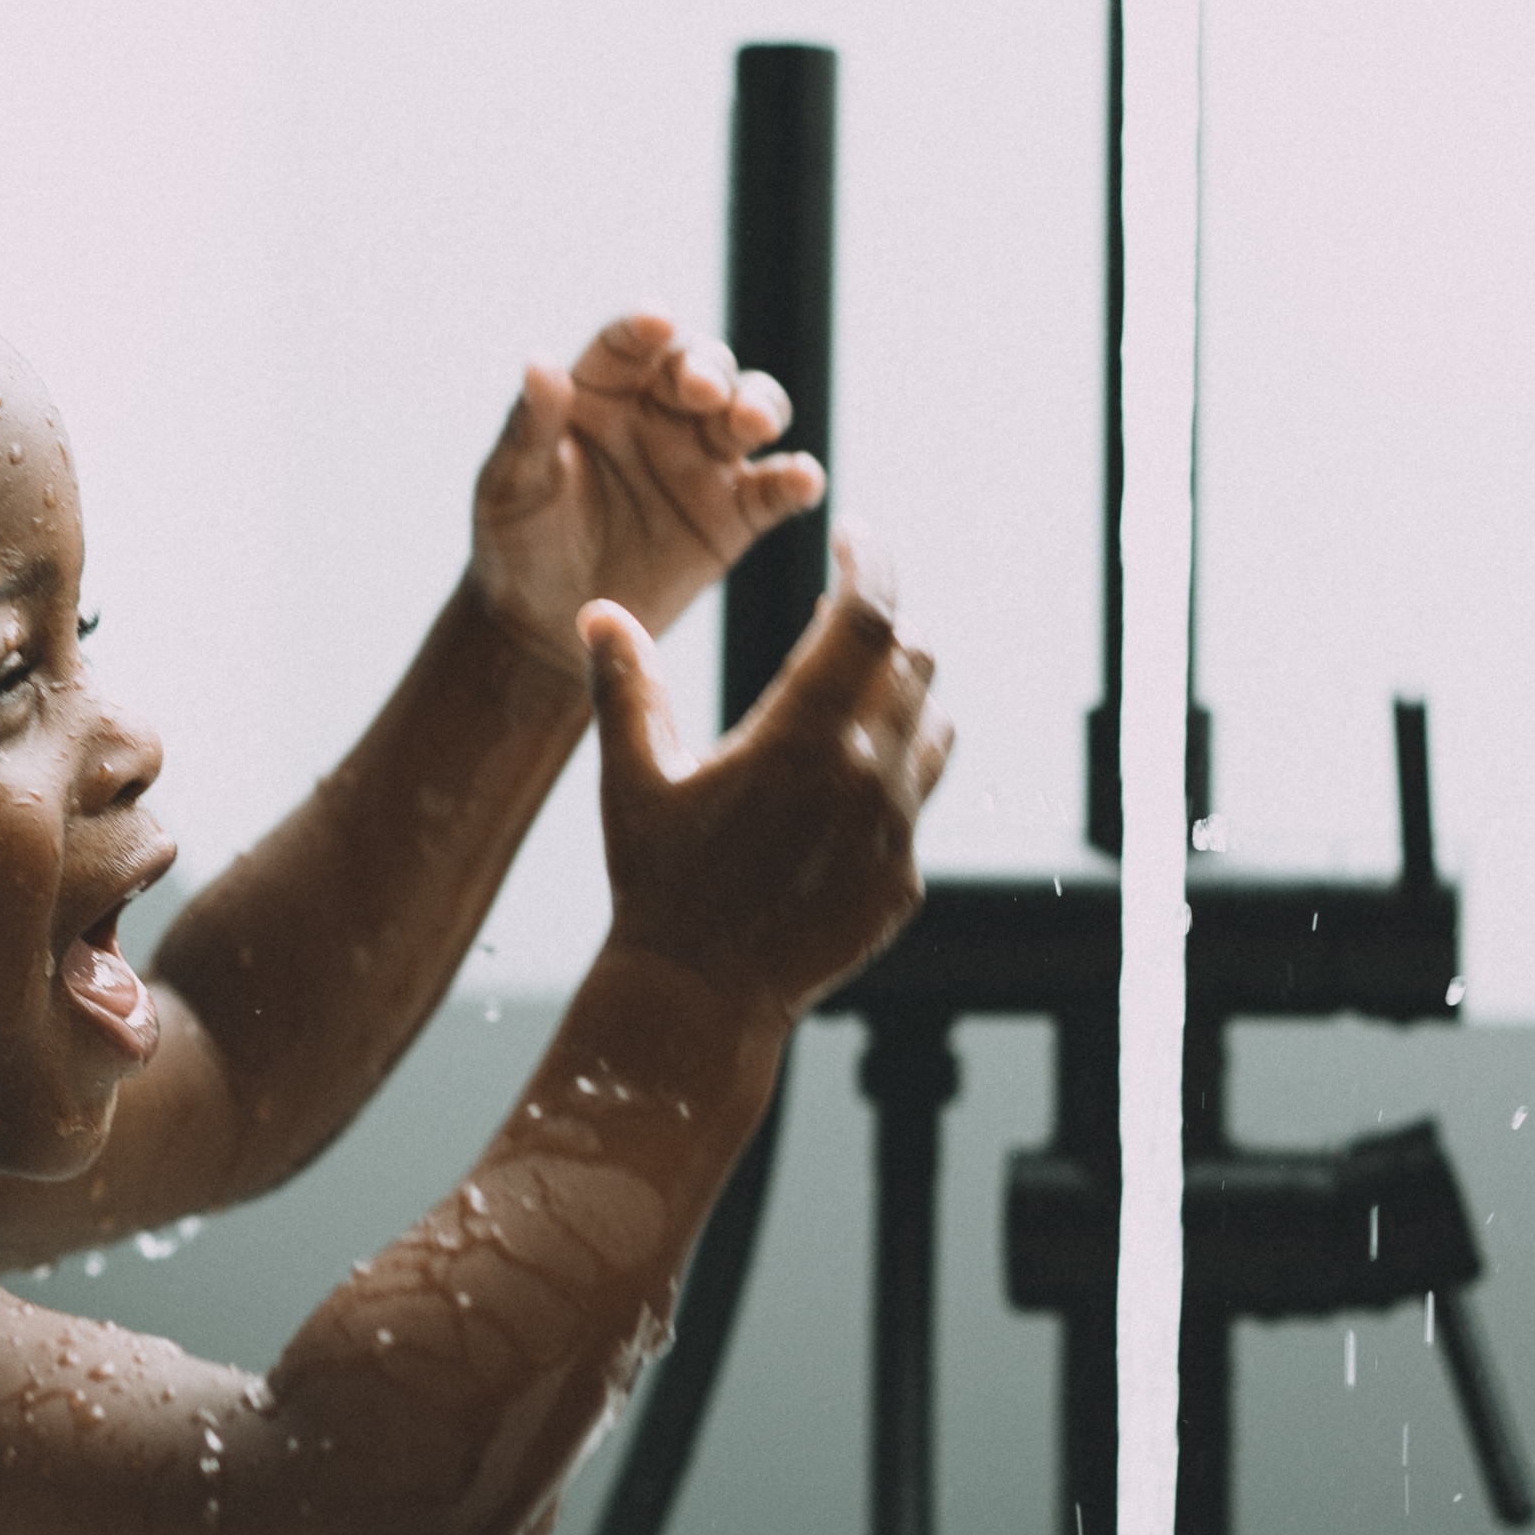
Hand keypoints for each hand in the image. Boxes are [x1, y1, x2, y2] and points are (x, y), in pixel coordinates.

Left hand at [469, 312, 824, 673]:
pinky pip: (777, 489)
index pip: (627, 344)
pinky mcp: (737, 513)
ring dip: (759, 407)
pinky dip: (797, 480)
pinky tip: (802, 480)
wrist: (548, 620)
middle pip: (701, 367)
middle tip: (704, 391)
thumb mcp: (512, 484)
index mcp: (602, 390)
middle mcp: (662, 411)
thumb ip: (529, 427)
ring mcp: (705, 459)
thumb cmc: (520, 538)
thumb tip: (537, 362)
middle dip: (709, 370)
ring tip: (752, 424)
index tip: (654, 322)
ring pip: (751, 411)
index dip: (643, 328)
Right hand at [580, 530, 950, 1024]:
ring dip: (902, 691)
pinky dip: (896, 766)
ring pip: (933, 722)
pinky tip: (847, 778)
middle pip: (913, 658)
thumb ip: (625, 686)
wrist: (698, 997)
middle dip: (882, 624)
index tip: (855, 537)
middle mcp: (863, 776)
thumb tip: (601, 613)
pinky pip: (920, 797)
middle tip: (843, 614)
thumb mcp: (633, 778)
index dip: (869, 564)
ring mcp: (893, 830)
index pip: (865, 617)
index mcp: (798, 737)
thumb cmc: (657, 883)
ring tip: (855, 689)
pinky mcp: (902, 876)